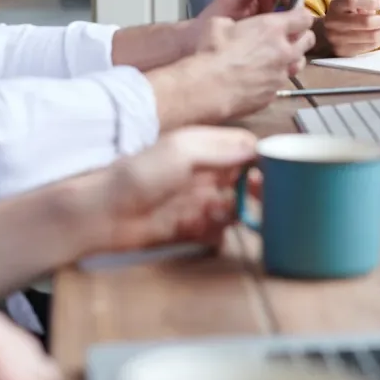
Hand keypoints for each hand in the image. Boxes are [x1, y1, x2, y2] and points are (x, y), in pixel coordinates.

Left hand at [85, 127, 256, 252]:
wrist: (100, 214)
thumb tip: (254, 146)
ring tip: (231, 214)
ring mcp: (196, 202)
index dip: (262, 159)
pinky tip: (212, 231)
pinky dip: (219, 233)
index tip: (278, 170)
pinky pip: (217, 232)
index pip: (244, 149)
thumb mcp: (181, 150)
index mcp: (203, 148)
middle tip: (262, 197)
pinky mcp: (188, 228)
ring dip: (238, 212)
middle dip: (257, 188)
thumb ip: (220, 148)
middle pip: (244, 179)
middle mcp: (202, 174)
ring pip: (234, 207)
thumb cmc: (136, 175)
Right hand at [198, 9, 314, 118]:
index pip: (304, 17)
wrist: (208, 89)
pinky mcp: (273, 94)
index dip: (301, 16)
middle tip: (288, 37)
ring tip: (275, 59)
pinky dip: (274, 79)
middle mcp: (283, 51)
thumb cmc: (211, 53)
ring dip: (292, 58)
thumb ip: (236, 23)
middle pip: (308, 40)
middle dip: (301, 36)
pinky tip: (259, 79)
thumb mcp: (219, 23)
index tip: (295, 17)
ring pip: (299, 63)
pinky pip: (281, 83)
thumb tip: (233, 25)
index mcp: (272, 28)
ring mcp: (281, 75)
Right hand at [319, 0, 379, 56]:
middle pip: (366, 22)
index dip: (370, 1)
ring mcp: (339, 40)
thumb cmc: (345, 13)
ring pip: (372, 36)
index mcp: (336, 5)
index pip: (351, 1)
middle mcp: (334, 22)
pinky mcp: (346, 52)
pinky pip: (371, 46)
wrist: (325, 34)